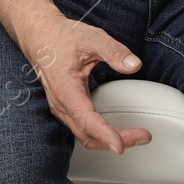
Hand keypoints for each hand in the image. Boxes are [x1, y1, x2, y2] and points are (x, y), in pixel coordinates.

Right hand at [16, 13, 152, 154]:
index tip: (120, 145)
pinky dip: (101, 135)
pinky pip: (83, 129)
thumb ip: (114, 51)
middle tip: (143, 137)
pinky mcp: (67, 108)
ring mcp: (63, 108)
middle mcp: (62, 104)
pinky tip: (116, 131)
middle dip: (116, 141)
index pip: (86, 119)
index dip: (104, 134)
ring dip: (109, 141)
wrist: (40, 37)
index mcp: (65, 89)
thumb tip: (134, 65)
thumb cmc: (61, 37)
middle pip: (88, 135)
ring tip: (135, 137)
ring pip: (85, 136)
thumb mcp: (92, 38)